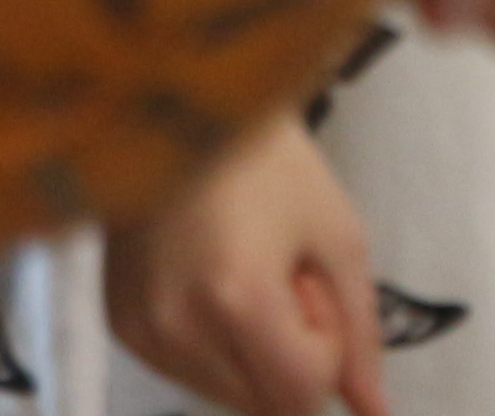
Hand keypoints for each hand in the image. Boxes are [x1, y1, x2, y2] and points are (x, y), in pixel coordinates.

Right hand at [111, 113, 392, 415]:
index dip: (325, 349)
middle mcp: (179, 330)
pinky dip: (213, 345)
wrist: (181, 109)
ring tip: (245, 269)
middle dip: (291, 356)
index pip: (301, 395)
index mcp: (239, 302)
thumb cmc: (269, 160)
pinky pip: (185, 371)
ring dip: (253, 355)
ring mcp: (141, 332)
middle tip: (283, 273)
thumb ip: (360, 331)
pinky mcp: (119, 326)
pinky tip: (212, 278)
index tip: (312, 282)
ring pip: (224, 394)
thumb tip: (375, 410)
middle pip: (261, 405)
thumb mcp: (337, 236)